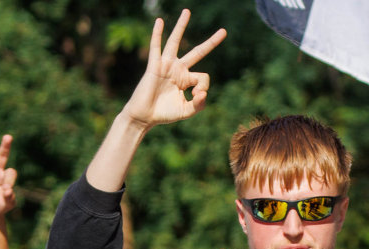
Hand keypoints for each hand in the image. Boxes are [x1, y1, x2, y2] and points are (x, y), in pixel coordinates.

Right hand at [121, 12, 226, 128]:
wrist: (145, 116)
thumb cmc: (164, 114)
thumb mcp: (186, 111)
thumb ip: (198, 104)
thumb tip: (203, 93)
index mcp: (187, 79)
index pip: (203, 77)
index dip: (203, 87)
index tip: (196, 96)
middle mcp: (178, 69)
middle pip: (197, 52)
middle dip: (211, 42)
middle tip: (224, 31)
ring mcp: (166, 66)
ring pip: (175, 41)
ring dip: (181, 26)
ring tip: (187, 11)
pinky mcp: (154, 66)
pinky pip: (156, 47)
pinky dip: (156, 34)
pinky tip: (159, 21)